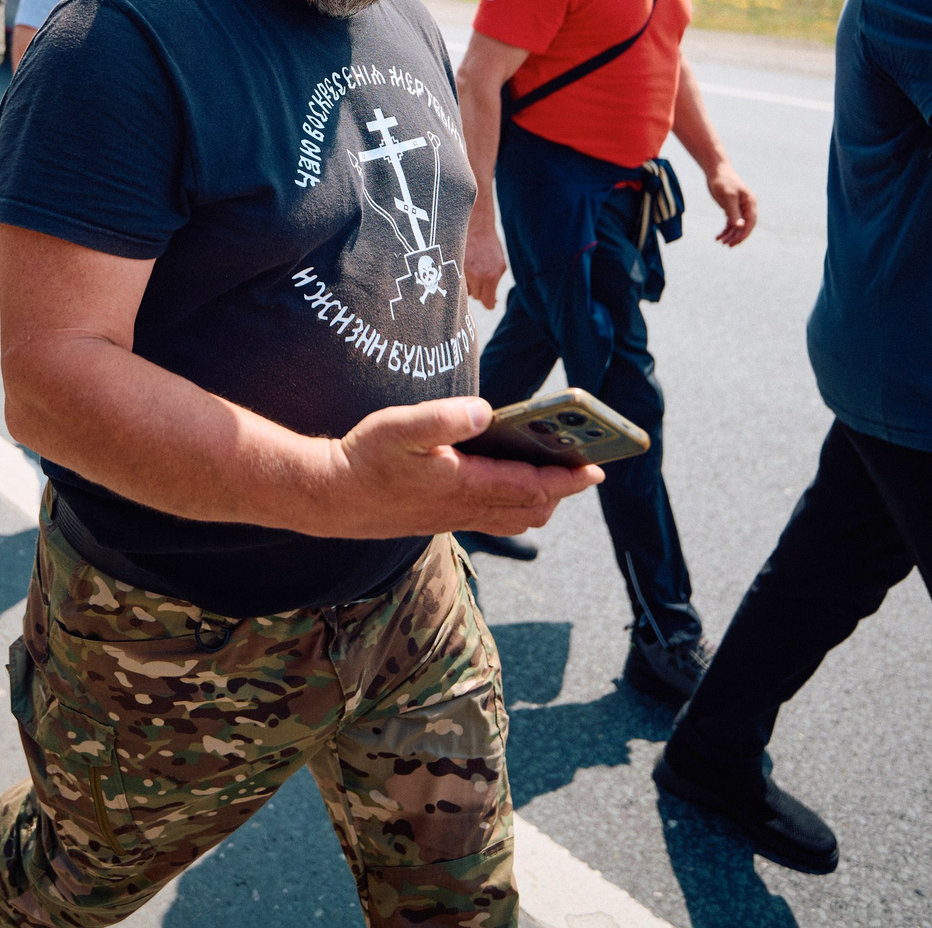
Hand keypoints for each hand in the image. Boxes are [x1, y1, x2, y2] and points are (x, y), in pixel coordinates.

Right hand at [325, 397, 600, 538]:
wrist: (333, 497)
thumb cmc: (367, 457)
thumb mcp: (401, 426)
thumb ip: (445, 418)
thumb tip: (487, 412)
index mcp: (465, 484)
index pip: (531, 485)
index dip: (568, 478)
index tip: (597, 470)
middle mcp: (466, 507)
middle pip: (532, 507)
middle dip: (561, 490)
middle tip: (584, 468)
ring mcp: (455, 517)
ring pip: (515, 518)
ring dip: (540, 501)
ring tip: (555, 477)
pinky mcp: (443, 519)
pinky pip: (493, 520)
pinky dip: (515, 507)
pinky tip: (510, 487)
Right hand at [464, 220, 506, 309]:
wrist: (476, 225)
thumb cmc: (490, 246)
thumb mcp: (500, 265)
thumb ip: (495, 284)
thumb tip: (491, 302)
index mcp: (491, 276)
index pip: (487, 303)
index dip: (489, 302)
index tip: (489, 300)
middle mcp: (477, 275)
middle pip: (476, 297)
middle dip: (479, 290)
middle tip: (480, 276)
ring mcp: (463, 271)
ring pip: (465, 291)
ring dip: (468, 284)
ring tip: (471, 269)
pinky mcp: (452, 266)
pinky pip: (456, 281)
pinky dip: (458, 277)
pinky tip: (463, 267)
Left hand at [705, 161, 756, 246]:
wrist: (716, 170)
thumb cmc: (723, 181)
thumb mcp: (728, 197)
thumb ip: (734, 212)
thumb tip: (740, 227)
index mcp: (750, 203)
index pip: (750, 223)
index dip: (744, 234)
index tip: (735, 243)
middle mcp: (747, 207)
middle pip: (744, 226)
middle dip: (736, 237)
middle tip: (727, 245)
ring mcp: (739, 208)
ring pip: (737, 226)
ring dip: (730, 235)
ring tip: (721, 242)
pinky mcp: (731, 208)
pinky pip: (730, 223)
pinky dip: (725, 230)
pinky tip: (718, 237)